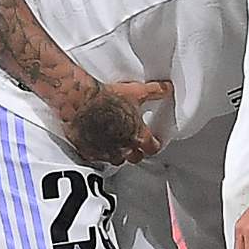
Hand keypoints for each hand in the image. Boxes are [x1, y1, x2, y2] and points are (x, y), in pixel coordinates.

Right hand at [54, 76, 171, 166]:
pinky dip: (99, 151)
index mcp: (138, 136)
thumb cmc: (106, 98)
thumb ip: (154, 91)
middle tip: (135, 142)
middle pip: (136, 158)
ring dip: (118, 153)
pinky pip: (97, 157)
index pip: (153, 148)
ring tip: (116, 143)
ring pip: (116, 160)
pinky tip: (97, 143)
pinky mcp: (89, 152)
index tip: (154, 141)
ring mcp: (106, 152)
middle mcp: (124, 148)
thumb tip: (167, 88)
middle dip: (137, 151)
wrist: (81, 102)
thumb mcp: (136, 91)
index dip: (155, 144)